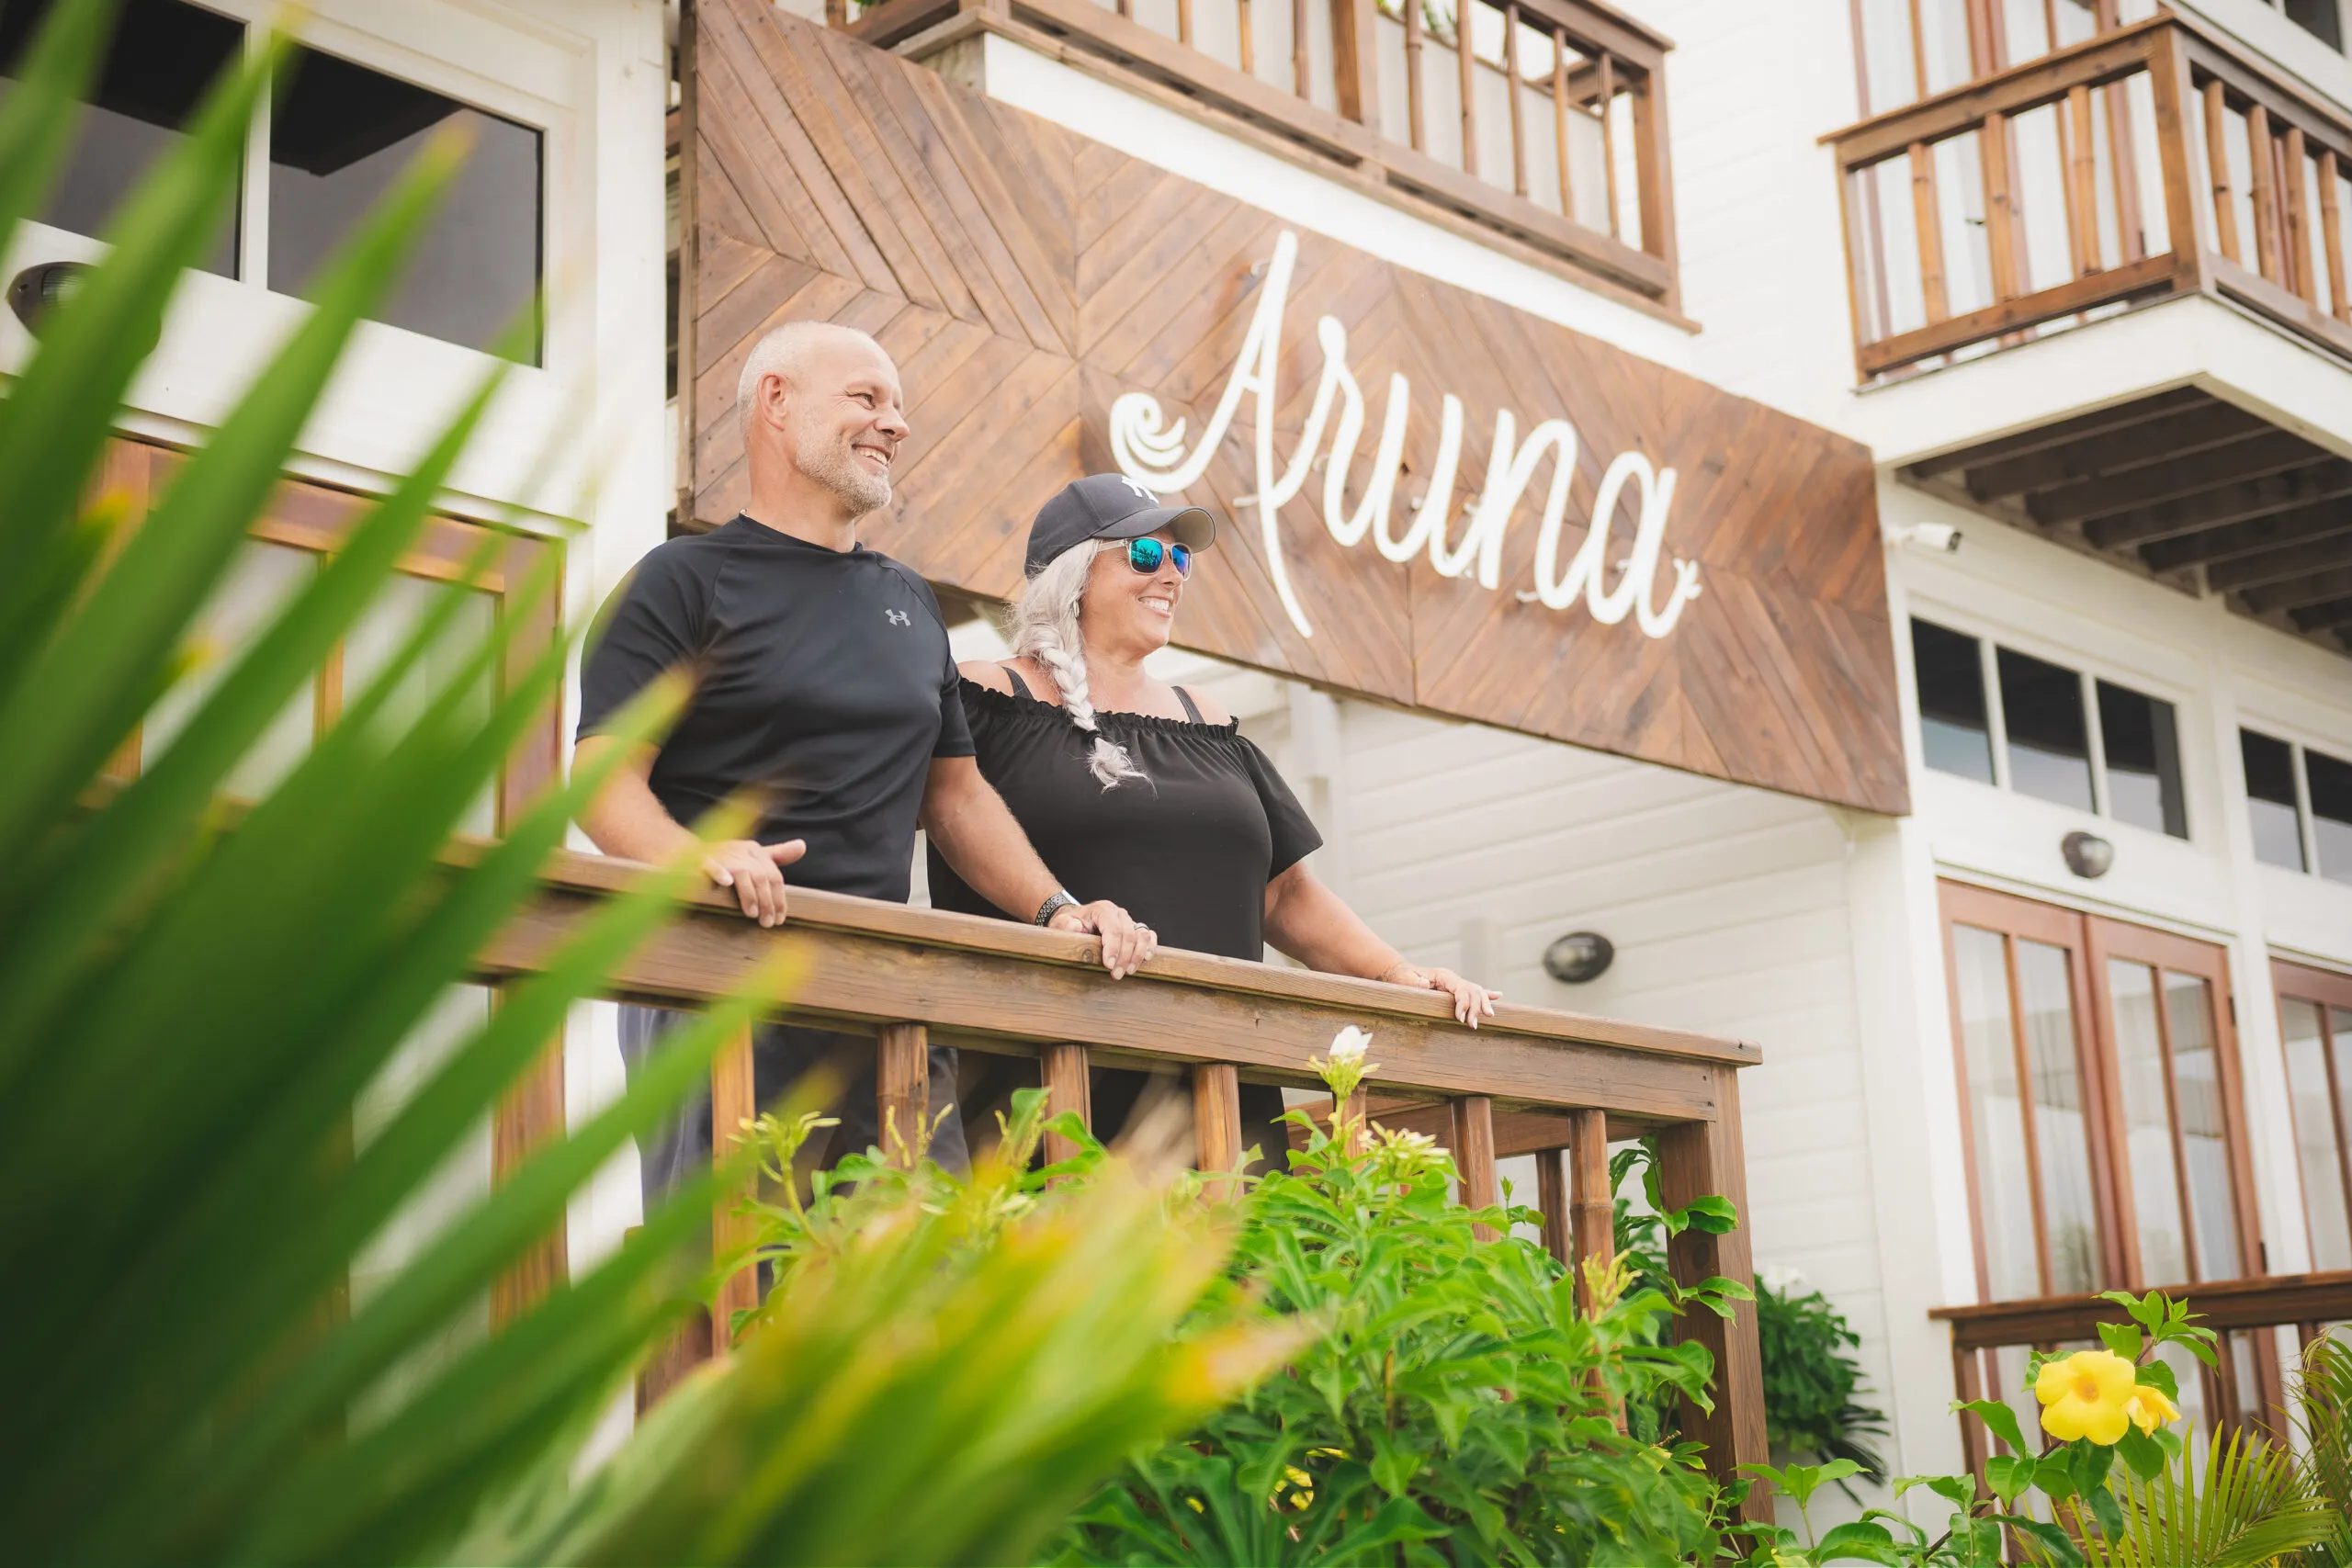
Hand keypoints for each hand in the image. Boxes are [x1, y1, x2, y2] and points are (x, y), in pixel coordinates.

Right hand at [701, 838, 805, 926]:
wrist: (687, 851)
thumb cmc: (727, 858)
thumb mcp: (753, 855)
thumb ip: (777, 855)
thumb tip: (802, 846)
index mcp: (754, 851)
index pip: (774, 876)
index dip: (779, 899)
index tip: (780, 919)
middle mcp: (741, 851)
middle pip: (762, 877)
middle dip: (767, 902)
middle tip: (767, 923)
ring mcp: (722, 855)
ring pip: (743, 873)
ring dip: (749, 894)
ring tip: (752, 914)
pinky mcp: (702, 859)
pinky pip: (711, 864)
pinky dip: (719, 872)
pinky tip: (726, 883)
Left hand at [1049, 898, 1157, 978]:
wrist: (1077, 920)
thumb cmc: (1070, 924)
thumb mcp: (1061, 923)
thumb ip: (1066, 925)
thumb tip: (1076, 928)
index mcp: (1102, 909)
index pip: (1112, 928)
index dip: (1113, 947)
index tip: (1109, 965)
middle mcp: (1118, 913)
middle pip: (1128, 934)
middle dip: (1124, 957)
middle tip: (1116, 974)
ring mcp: (1128, 920)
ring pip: (1141, 935)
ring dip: (1138, 955)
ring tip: (1129, 971)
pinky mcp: (1135, 929)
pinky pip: (1148, 935)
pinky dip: (1150, 946)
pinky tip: (1147, 959)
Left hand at [1379, 962, 1500, 1027]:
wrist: (1400, 973)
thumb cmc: (1402, 977)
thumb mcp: (1404, 979)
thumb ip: (1413, 982)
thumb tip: (1424, 983)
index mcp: (1444, 976)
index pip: (1461, 989)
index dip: (1463, 1003)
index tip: (1460, 1019)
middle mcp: (1452, 978)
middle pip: (1472, 991)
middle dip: (1476, 1007)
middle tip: (1473, 1026)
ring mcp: (1455, 983)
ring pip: (1476, 991)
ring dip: (1483, 1004)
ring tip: (1490, 1017)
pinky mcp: (1454, 989)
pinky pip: (1473, 991)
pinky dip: (1485, 994)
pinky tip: (1497, 996)